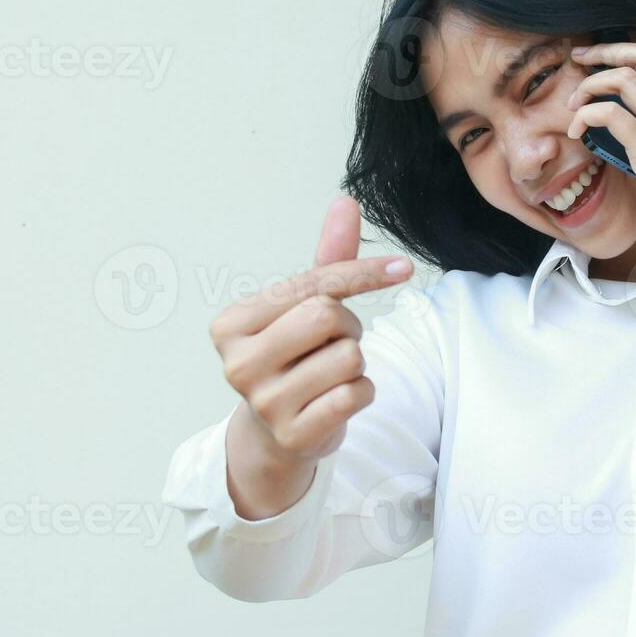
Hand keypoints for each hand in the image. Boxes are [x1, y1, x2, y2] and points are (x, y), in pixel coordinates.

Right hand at [210, 195, 413, 466]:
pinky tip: (337, 400)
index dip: (362, 273)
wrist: (276, 435)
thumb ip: (327, 259)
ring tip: (329, 374)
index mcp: (232, 324)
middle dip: (348, 326)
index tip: (403, 267)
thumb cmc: (293, 359)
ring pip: (349, 357)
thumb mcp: (303, 308)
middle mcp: (238, 364)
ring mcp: (263, 403)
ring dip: (355, 363)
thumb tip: (346, 200)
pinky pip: (355, 394)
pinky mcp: (292, 435)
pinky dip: (361, 392)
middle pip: (329, 316)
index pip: (311, 286)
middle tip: (332, 343)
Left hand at [566, 40, 635, 308]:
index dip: (626, 63)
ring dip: (591, 85)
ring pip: (625, 79)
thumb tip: (633, 124)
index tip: (600, 68)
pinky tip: (577, 132)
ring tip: (573, 105)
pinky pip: (610, 113)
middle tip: (579, 57)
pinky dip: (587, 115)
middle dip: (607, 50)